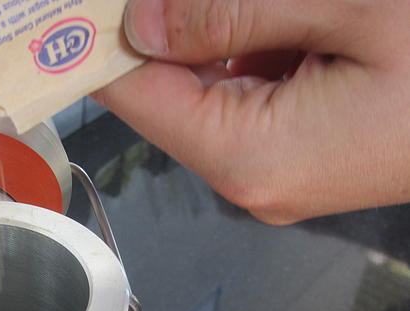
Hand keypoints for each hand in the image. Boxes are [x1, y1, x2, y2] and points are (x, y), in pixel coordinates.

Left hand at [94, 0, 409, 223]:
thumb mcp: (351, 8)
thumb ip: (232, 14)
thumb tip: (144, 24)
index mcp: (252, 157)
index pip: (137, 97)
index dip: (99, 44)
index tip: (74, 10)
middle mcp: (256, 178)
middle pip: (170, 93)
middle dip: (167, 26)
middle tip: (165, 0)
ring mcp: (280, 170)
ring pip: (210, 87)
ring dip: (220, 31)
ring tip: (278, 12)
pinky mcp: (301, 153)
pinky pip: (250, 94)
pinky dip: (254, 46)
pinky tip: (286, 19)